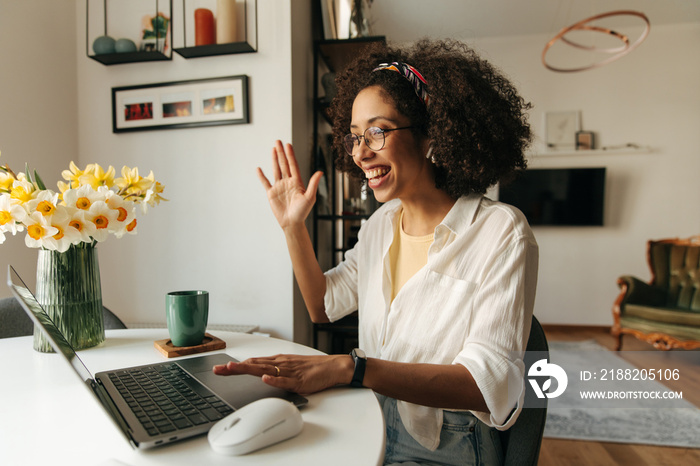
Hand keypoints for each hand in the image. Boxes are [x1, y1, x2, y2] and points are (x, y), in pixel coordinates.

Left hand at [213, 354, 351, 395]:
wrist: (332, 367)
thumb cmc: (312, 368)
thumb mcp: (289, 367)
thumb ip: (275, 371)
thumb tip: (259, 375)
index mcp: (277, 361)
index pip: (252, 362)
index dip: (235, 366)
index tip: (220, 368)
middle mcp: (280, 364)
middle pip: (253, 364)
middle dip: (234, 367)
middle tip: (218, 369)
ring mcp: (289, 371)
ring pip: (265, 369)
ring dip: (248, 369)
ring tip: (233, 369)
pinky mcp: (298, 380)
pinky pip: (284, 380)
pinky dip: (274, 379)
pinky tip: (265, 379)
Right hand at [257, 140, 322, 230]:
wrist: (292, 223)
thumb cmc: (302, 212)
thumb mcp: (310, 197)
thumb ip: (313, 184)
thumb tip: (320, 172)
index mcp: (297, 182)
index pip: (293, 165)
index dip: (290, 155)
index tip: (288, 145)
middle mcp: (288, 182)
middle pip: (284, 164)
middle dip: (281, 153)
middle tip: (278, 141)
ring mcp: (279, 187)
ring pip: (276, 170)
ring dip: (274, 160)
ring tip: (273, 149)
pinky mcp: (271, 194)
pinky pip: (265, 182)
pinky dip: (262, 176)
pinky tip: (259, 169)